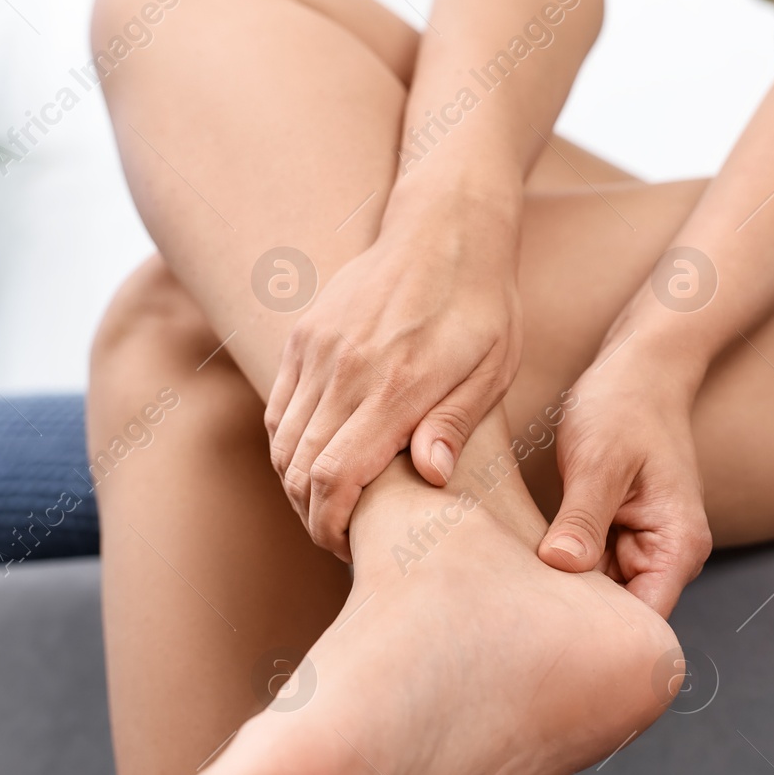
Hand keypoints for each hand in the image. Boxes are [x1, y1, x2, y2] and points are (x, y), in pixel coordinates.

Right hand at [265, 207, 521, 559]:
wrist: (446, 226)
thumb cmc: (483, 306)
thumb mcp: (494, 367)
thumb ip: (455, 421)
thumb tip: (430, 475)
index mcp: (396, 384)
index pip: (336, 476)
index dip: (330, 524)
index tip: (347, 548)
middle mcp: (346, 367)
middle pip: (299, 468)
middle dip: (313, 515)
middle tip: (341, 537)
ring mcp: (318, 348)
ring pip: (282, 442)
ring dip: (297, 484)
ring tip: (331, 504)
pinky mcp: (304, 335)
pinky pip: (279, 407)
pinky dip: (288, 445)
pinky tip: (318, 461)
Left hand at [538, 350, 711, 616]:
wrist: (637, 371)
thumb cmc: (625, 406)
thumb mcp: (600, 461)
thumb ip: (584, 517)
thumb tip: (563, 567)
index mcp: (677, 545)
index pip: (644, 622)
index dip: (598, 639)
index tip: (546, 641)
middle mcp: (667, 556)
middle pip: (618, 616)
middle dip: (572, 620)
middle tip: (513, 621)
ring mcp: (641, 548)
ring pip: (597, 595)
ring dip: (562, 595)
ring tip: (511, 596)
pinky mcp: (616, 537)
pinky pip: (587, 570)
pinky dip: (560, 570)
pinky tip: (523, 568)